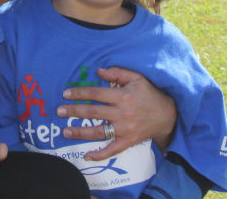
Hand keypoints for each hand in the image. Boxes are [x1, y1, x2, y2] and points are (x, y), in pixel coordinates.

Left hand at [57, 67, 176, 160]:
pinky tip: (86, 156)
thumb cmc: (149, 94)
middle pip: (94, 112)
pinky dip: (100, 154)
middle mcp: (122, 113)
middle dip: (75, 111)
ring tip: (65, 131)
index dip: (80, 93)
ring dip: (80, 132)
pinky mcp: (128, 141)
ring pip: (99, 131)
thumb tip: (98, 71)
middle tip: (59, 111)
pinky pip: (112, 150)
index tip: (66, 94)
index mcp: (123, 96)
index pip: (96, 93)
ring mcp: (124, 129)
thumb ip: (117, 73)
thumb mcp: (137, 78)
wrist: (167, 115)